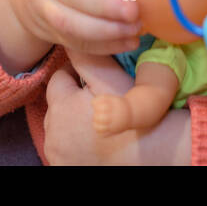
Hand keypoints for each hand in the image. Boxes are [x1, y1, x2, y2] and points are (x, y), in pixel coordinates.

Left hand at [43, 51, 189, 164]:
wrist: (154, 157)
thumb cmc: (136, 117)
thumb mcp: (112, 78)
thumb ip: (88, 54)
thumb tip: (71, 36)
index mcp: (60, 107)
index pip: (59, 78)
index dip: (78, 75)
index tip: (99, 80)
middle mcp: (52, 135)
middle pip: (57, 105)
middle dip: (73, 100)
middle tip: (102, 101)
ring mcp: (58, 156)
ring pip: (59, 129)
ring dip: (73, 123)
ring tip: (101, 121)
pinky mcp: (65, 169)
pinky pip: (65, 151)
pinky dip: (76, 145)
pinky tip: (98, 142)